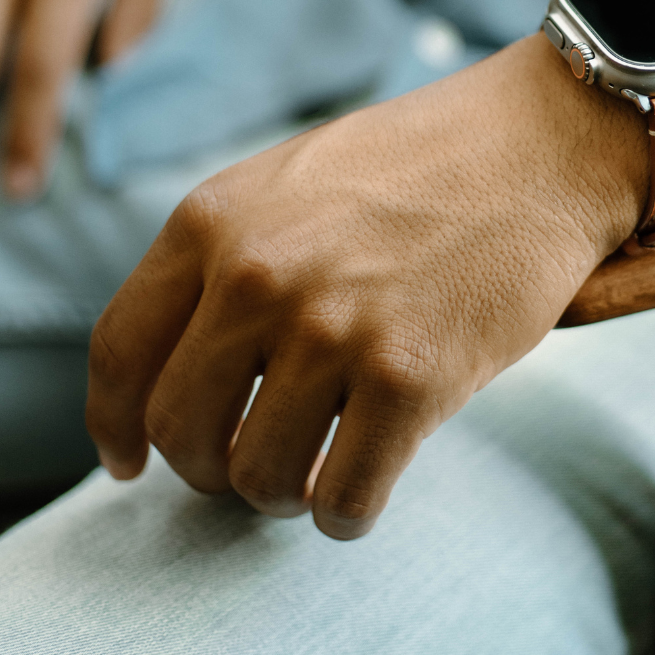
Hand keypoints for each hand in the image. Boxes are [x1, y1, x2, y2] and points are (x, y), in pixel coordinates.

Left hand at [87, 33, 654, 538]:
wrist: (539, 142)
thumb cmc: (423, 163)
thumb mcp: (293, 180)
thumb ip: (229, 258)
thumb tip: (194, 366)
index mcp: (215, 220)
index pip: (119, 352)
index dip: (116, 424)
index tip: (133, 459)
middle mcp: (259, 276)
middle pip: (180, 430)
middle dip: (207, 469)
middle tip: (249, 465)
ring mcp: (334, 328)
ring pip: (258, 478)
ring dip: (280, 494)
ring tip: (316, 470)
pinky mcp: (412, 377)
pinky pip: (344, 499)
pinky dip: (345, 512)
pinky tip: (363, 486)